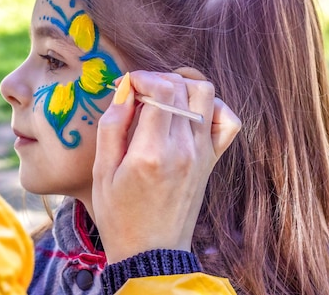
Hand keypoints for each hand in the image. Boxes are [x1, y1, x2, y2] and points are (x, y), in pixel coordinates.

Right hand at [91, 69, 240, 262]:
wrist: (151, 252)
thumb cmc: (119, 215)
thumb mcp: (101, 171)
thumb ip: (112, 126)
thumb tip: (125, 90)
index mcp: (152, 152)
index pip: (162, 89)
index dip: (142, 76)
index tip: (127, 84)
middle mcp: (183, 149)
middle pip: (183, 86)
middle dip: (158, 78)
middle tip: (139, 92)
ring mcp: (202, 154)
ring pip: (206, 95)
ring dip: (184, 85)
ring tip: (163, 95)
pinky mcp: (211, 161)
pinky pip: (227, 121)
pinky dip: (213, 106)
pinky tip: (190, 111)